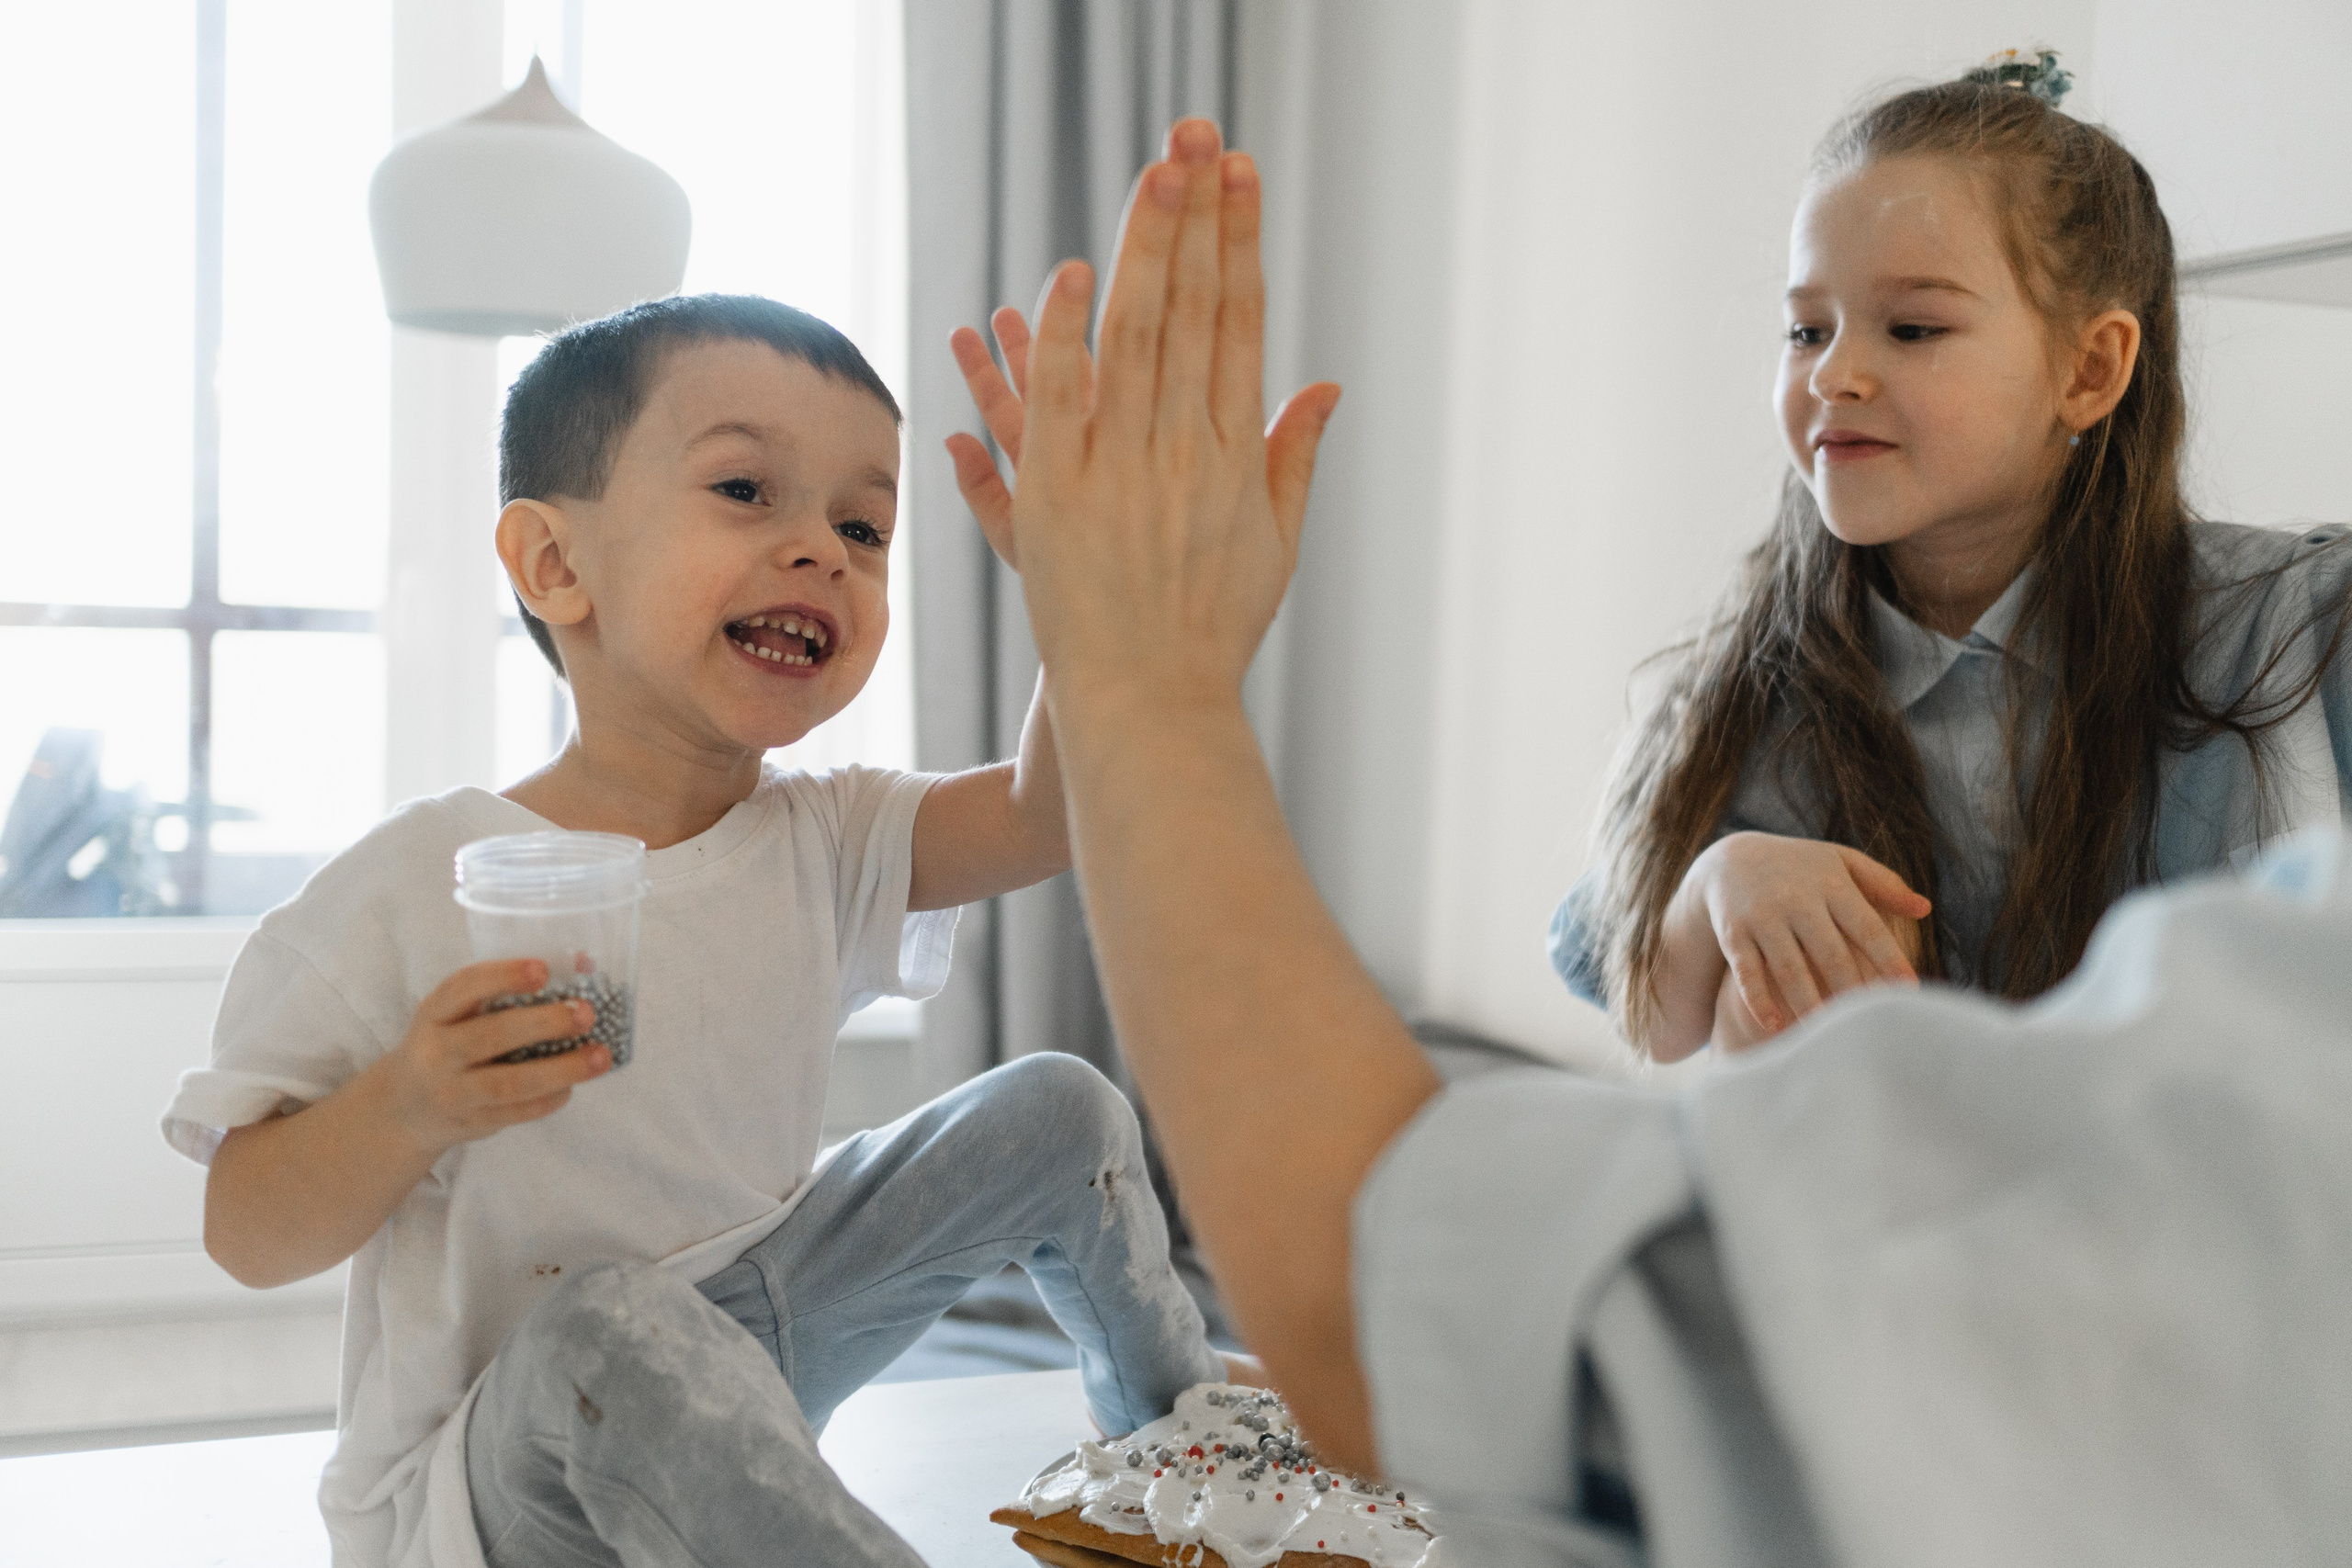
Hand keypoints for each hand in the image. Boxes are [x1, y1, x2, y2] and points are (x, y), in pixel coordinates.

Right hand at [375, 959, 612, 1156]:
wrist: (405, 1108)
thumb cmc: (447, 1044)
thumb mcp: (456, 1015)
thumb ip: (506, 993)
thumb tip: (584, 964)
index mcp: (434, 1014)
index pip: (463, 988)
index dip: (503, 976)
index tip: (543, 970)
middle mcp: (437, 1053)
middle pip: (493, 1035)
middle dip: (544, 1023)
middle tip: (585, 1014)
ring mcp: (453, 1092)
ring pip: (511, 1083)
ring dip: (562, 1069)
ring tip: (600, 1057)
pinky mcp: (471, 1123)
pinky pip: (516, 1113)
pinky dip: (549, 1099)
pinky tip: (571, 1086)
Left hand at [957, 119, 1341, 700]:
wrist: (1153, 704)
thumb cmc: (1212, 630)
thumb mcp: (1273, 544)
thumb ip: (1292, 458)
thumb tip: (1322, 388)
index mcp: (1236, 454)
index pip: (1241, 323)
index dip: (1238, 243)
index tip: (1238, 177)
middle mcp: (1186, 452)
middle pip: (1193, 312)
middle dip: (1197, 218)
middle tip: (1198, 138)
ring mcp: (1124, 473)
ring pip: (1136, 341)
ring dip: (1145, 252)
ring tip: (1155, 177)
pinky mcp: (1063, 499)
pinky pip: (1063, 405)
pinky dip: (1067, 340)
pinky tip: (1072, 278)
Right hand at [1673, 832, 1930, 1040]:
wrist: (1729, 859)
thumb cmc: (1801, 866)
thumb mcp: (1841, 862)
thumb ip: (1884, 884)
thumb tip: (1925, 909)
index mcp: (1832, 884)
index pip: (1867, 927)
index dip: (1889, 959)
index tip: (1909, 991)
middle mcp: (1797, 899)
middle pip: (1830, 953)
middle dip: (1852, 991)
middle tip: (1870, 1024)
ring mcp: (1763, 916)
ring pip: (1789, 967)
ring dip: (1807, 1002)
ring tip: (1825, 1033)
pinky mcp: (1734, 932)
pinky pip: (1747, 971)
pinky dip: (1759, 1000)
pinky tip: (1775, 1027)